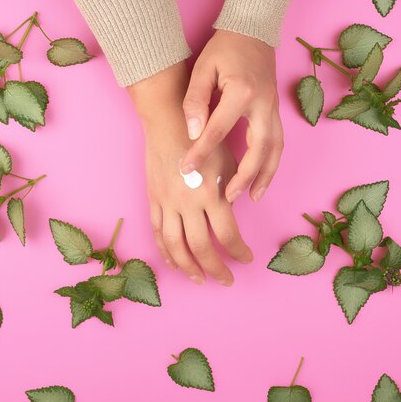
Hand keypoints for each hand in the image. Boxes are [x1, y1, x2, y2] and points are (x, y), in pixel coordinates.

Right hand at [128, 63, 252, 284]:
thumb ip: (230, 193)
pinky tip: (175, 263)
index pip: (228, 235)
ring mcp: (167, 202)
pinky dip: (166, 251)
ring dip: (188, 267)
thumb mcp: (227, 162)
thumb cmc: (204, 137)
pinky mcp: (154, 199)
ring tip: (199, 280)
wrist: (169, 120)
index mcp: (212, 193)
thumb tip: (230, 216)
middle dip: (216, 269)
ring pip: (175, 245)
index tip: (247, 259)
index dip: (239, 252)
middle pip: (201, 247)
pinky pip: (158, 232)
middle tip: (226, 281)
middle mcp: (188, 202)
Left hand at [181, 30, 283, 202]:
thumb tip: (193, 133)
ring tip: (251, 196)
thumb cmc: (224, 49)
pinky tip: (262, 177)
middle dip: (243, 176)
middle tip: (229, 197)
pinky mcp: (276, 110)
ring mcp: (274, 108)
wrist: (252, 30)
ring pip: (276, 149)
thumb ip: (195, 101)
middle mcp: (263, 104)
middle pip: (258, 149)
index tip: (186, 170)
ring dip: (265, 176)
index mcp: (242, 92)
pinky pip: (279, 142)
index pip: (217, 131)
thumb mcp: (202, 69)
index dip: (200, 153)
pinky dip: (272, 163)